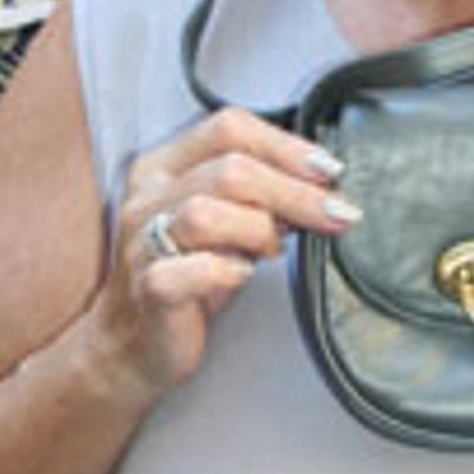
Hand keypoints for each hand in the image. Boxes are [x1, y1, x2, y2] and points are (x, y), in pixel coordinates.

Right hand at [94, 107, 360, 397]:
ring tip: (275, 249)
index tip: (329, 171)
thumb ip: (260, 193)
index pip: (229, 128)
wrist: (137, 345)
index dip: (286, 146)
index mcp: (165, 166)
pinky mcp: (148, 289)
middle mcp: (148, 197)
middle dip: (294, 192)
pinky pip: (188, 271)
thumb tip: (323, 182)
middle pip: (229, 171)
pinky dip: (225, 271)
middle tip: (336, 214)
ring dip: (258, 230)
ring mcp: (141, 243)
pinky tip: (241, 276)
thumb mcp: (228, 221)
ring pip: (205, 214)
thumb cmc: (190, 277)